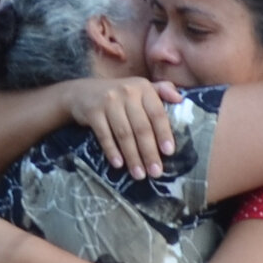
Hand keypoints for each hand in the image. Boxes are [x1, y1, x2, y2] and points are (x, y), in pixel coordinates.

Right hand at [65, 77, 181, 179]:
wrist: (81, 93)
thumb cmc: (118, 95)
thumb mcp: (139, 88)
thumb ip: (161, 91)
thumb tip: (180, 99)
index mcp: (143, 87)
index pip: (157, 113)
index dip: (164, 134)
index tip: (169, 153)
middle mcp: (126, 92)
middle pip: (141, 127)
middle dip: (149, 152)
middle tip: (156, 172)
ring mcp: (108, 101)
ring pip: (124, 134)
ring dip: (133, 157)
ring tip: (139, 174)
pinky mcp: (93, 112)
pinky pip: (104, 135)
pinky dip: (112, 151)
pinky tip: (119, 164)